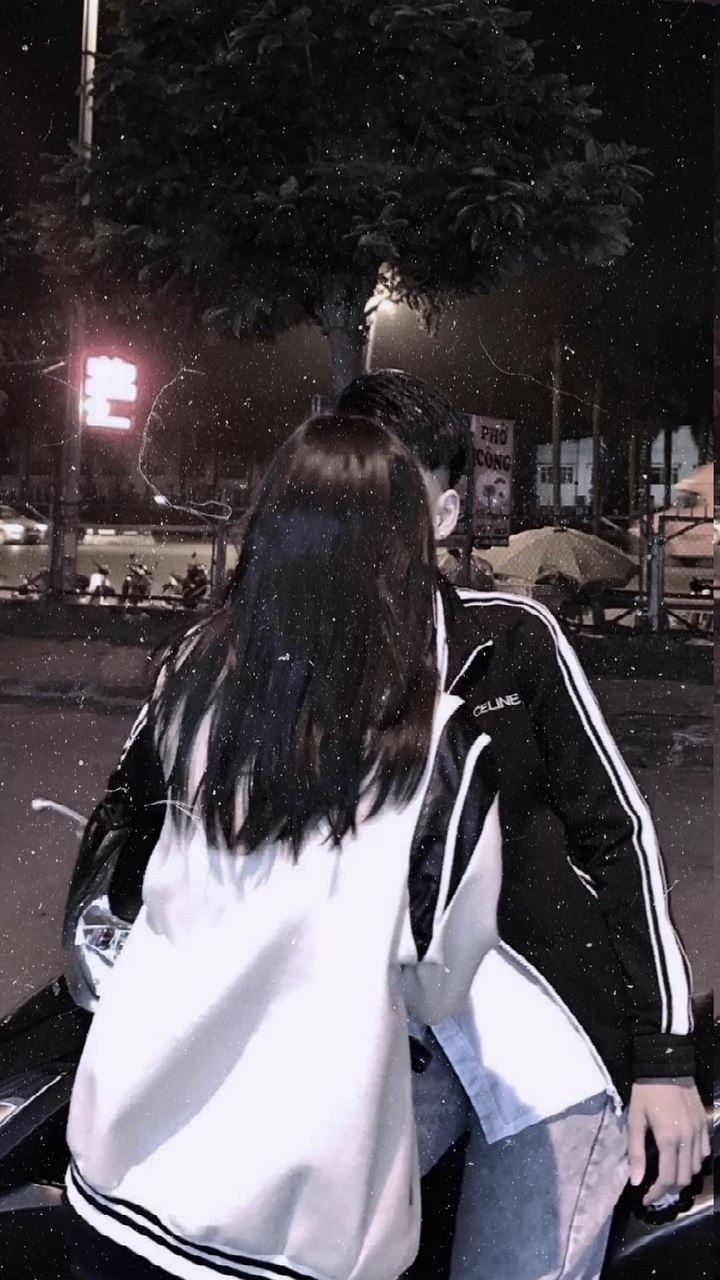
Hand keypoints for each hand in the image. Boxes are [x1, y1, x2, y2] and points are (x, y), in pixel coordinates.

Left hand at [627, 1078, 709, 1205]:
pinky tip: (682, 1159)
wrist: (666, 1065)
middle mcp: (688, 1139)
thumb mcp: (634, 1119)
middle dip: (669, 1189)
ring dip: (682, 1176)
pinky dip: (694, 1162)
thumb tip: (635, 1181)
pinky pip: (704, 1153)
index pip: (667, 1179)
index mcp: (668, 1139)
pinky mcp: (705, 1124)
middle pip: (683, 1178)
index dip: (656, 1193)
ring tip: (668, 1176)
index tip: (645, 1198)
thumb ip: (636, 1152)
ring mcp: (700, 1132)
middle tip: (655, 1189)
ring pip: (697, 1168)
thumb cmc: (645, 1092)